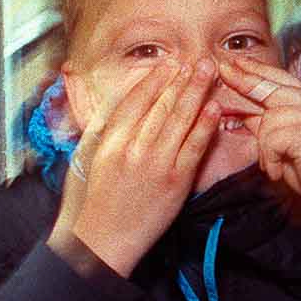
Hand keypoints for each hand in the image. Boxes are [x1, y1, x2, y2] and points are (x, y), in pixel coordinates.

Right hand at [51, 59, 222, 275]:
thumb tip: (111, 101)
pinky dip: (205, 125)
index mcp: (110, 140)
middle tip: (198, 59)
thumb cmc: (92, 201)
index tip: (168, 64)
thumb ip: (99, 128)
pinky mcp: (175, 182)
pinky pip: (193, 147)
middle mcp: (132, 147)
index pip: (135, 101)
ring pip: (180, 120)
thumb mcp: (86, 158)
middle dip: (181, 79)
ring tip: (209, 72)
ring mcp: (156, 164)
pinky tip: (214, 107)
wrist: (102, 241)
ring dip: (196, 92)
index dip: (154, 80)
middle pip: (161, 105)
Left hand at [221, 52, 300, 227]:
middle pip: (273, 87)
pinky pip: (271, 138)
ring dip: (265, 147)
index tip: (235, 62)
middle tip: (223, 70)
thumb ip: (267, 122)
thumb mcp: (286, 143)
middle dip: (245, 81)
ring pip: (269, 118)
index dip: (257, 70)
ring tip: (277, 164)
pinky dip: (270, 158)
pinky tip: (281, 170)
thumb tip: (239, 106)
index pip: (283, 79)